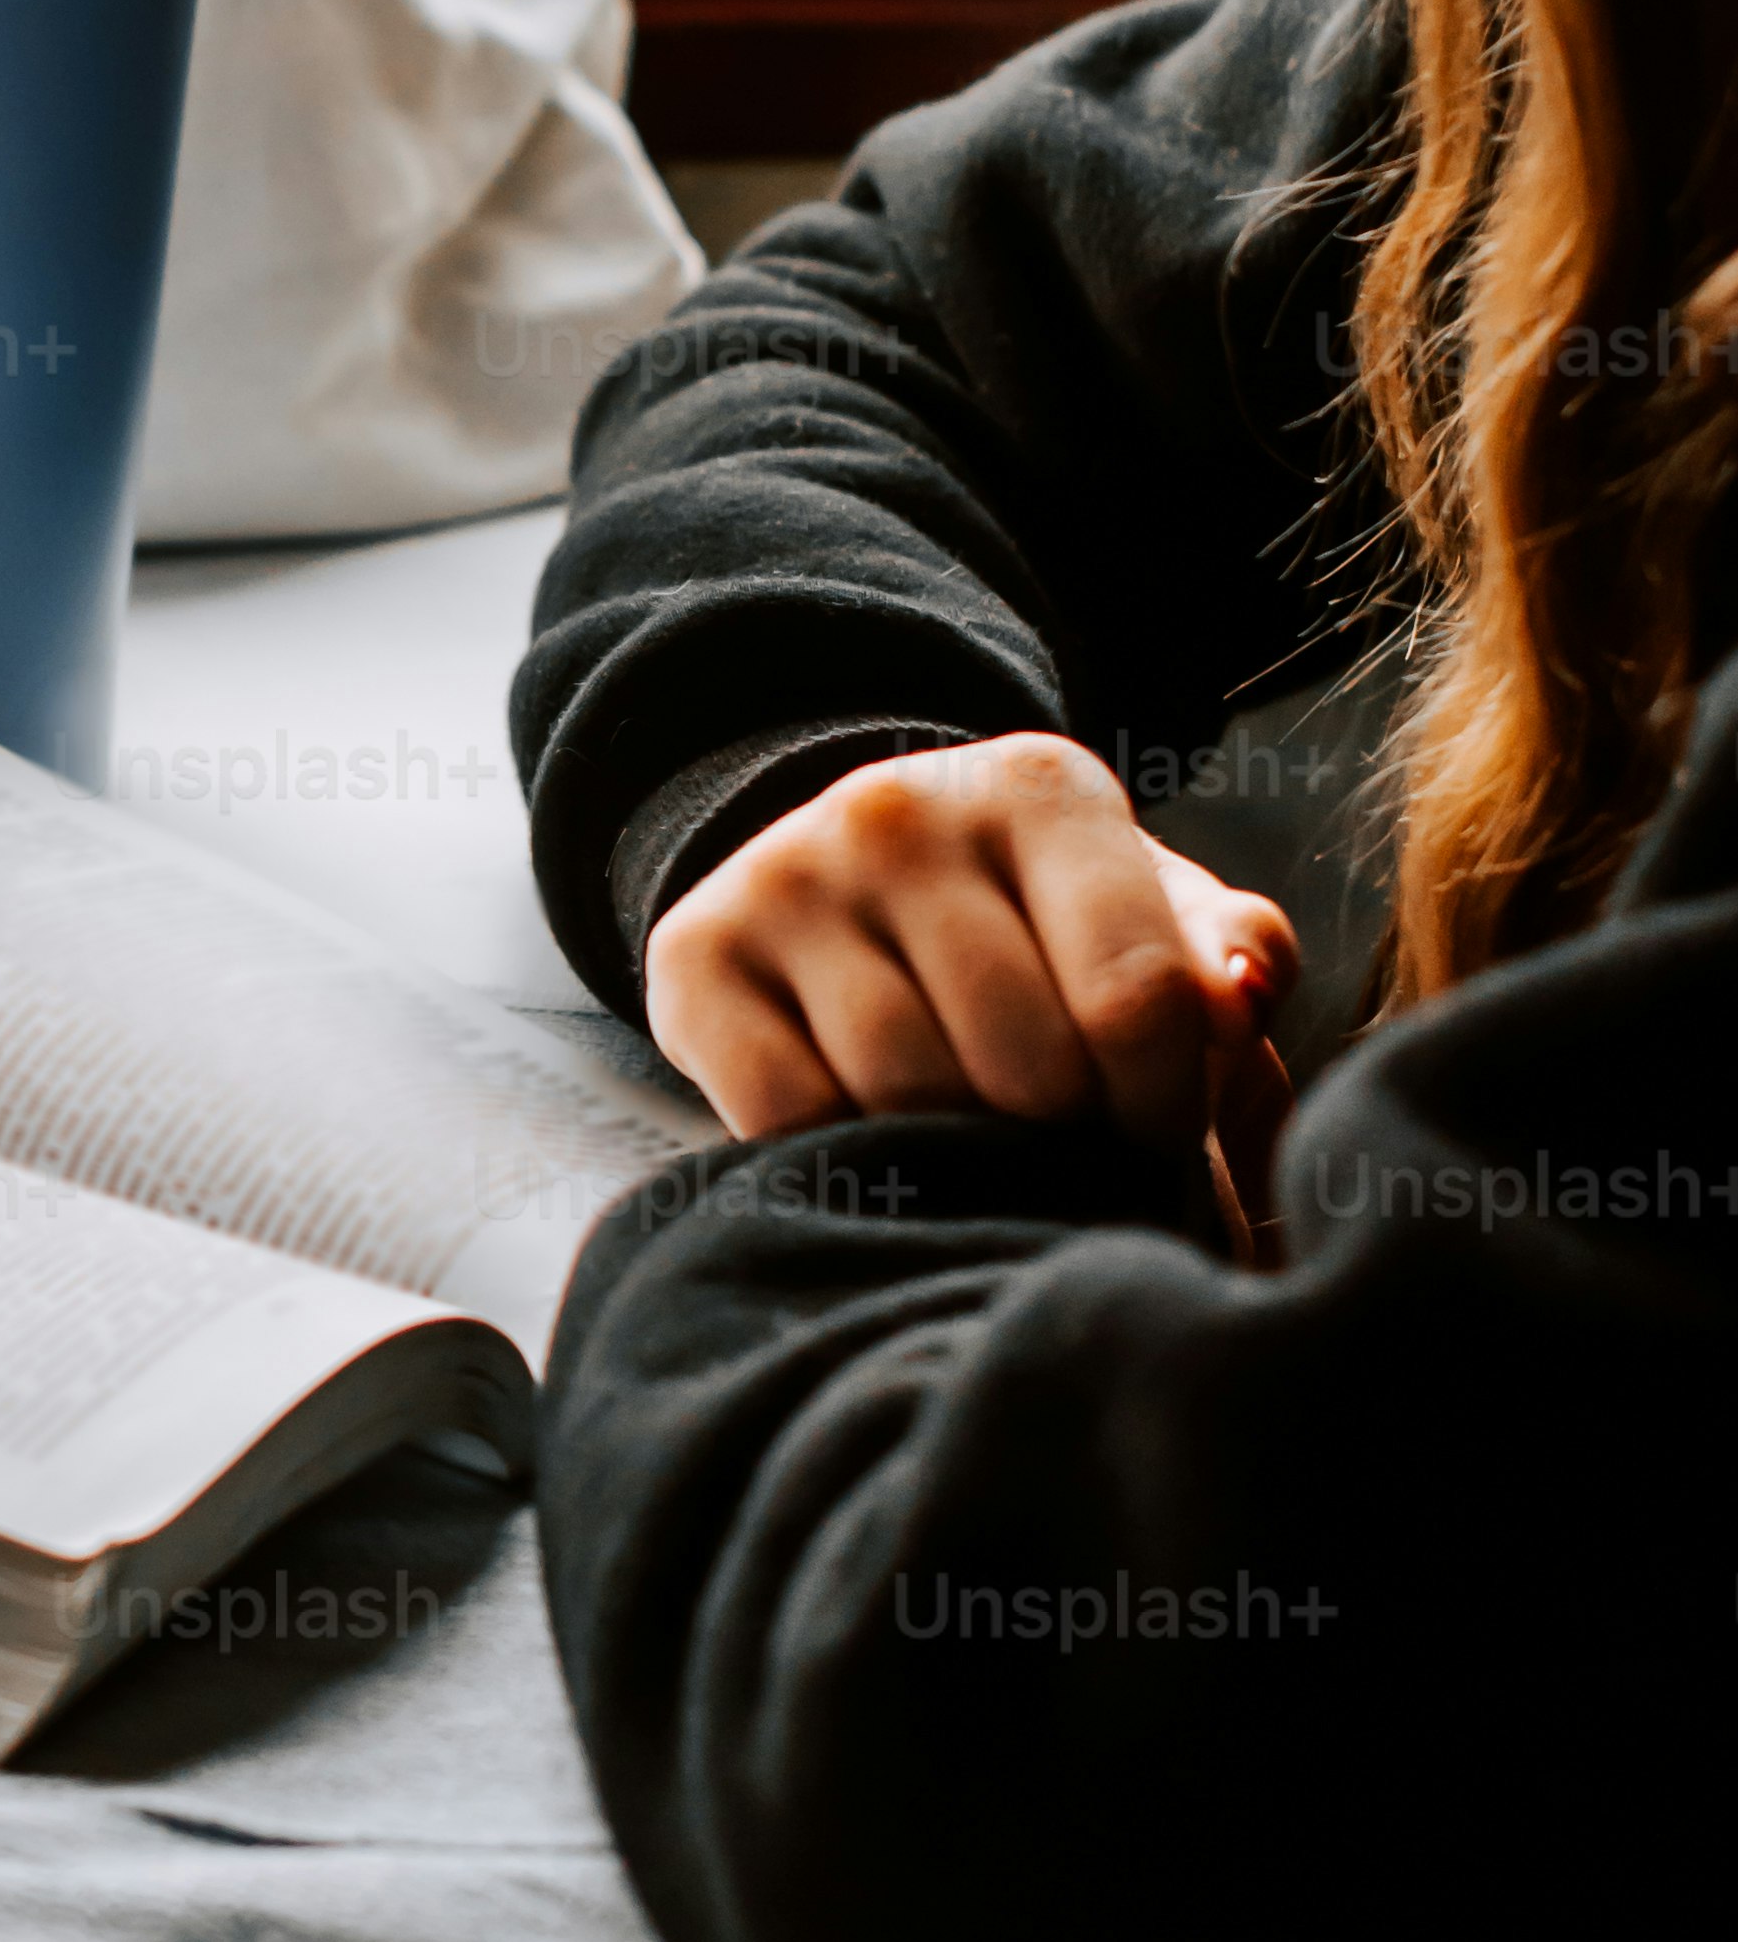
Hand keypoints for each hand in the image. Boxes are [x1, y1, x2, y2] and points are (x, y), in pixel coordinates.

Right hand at [643, 731, 1295, 1165]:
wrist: (839, 888)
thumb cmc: (1032, 927)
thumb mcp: (1145, 915)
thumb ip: (1229, 955)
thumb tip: (1245, 992)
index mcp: (1040, 785)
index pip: (1138, 995)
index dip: (1162, 1103)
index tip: (1149, 1128)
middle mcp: (901, 809)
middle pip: (1026, 1063)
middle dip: (1062, 1136)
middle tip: (1055, 1139)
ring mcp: (786, 874)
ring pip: (907, 1095)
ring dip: (958, 1155)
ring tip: (975, 1139)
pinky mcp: (696, 953)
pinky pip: (790, 1115)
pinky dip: (844, 1156)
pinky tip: (874, 1131)